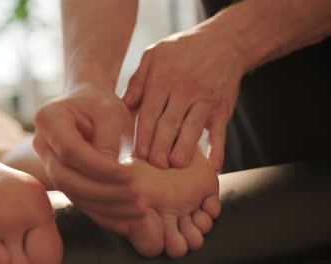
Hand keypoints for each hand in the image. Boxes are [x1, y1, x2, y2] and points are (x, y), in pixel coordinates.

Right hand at [33, 85, 142, 218]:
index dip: (98, 168)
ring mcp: (49, 164)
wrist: (88, 104)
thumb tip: (113, 178)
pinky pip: (81, 200)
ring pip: (74, 194)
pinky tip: (128, 221)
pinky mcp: (63, 179)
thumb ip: (108, 142)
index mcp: (49, 119)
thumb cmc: (100, 103)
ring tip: (139, 211)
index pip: (71, 151)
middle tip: (136, 197)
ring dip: (107, 207)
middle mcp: (42, 145)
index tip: (128, 176)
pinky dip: (105, 213)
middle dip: (103, 192)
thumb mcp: (110, 111)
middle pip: (67, 178)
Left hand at [122, 27, 244, 170]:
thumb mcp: (154, 54)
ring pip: (193, 128)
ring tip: (177, 165)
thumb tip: (124, 104)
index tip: (138, 154)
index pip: (150, 112)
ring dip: (185, 148)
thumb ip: (138, 80)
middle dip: (161, 146)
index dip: (143, 134)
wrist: (224, 41)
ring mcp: (205, 100)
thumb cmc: (182, 50)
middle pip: (170, 123)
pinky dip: (218, 149)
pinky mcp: (223, 108)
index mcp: (163, 79)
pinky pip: (220, 131)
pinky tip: (213, 167)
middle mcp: (184, 90)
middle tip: (155, 165)